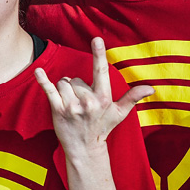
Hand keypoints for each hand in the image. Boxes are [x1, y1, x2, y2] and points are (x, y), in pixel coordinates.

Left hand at [35, 37, 153, 158]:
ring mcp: (72, 106)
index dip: (99, 54)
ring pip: (63, 82)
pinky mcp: (57, 110)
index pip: (101, 72)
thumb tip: (151, 88)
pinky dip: (42, 80)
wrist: (84, 150)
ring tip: (71, 104)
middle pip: (76, 78)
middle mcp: (88, 101)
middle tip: (81, 102)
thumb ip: (132, 98)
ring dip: (64, 89)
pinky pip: (49, 89)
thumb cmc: (102, 128)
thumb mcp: (119, 113)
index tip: (96, 39)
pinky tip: (38, 71)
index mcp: (103, 98)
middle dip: (76, 86)